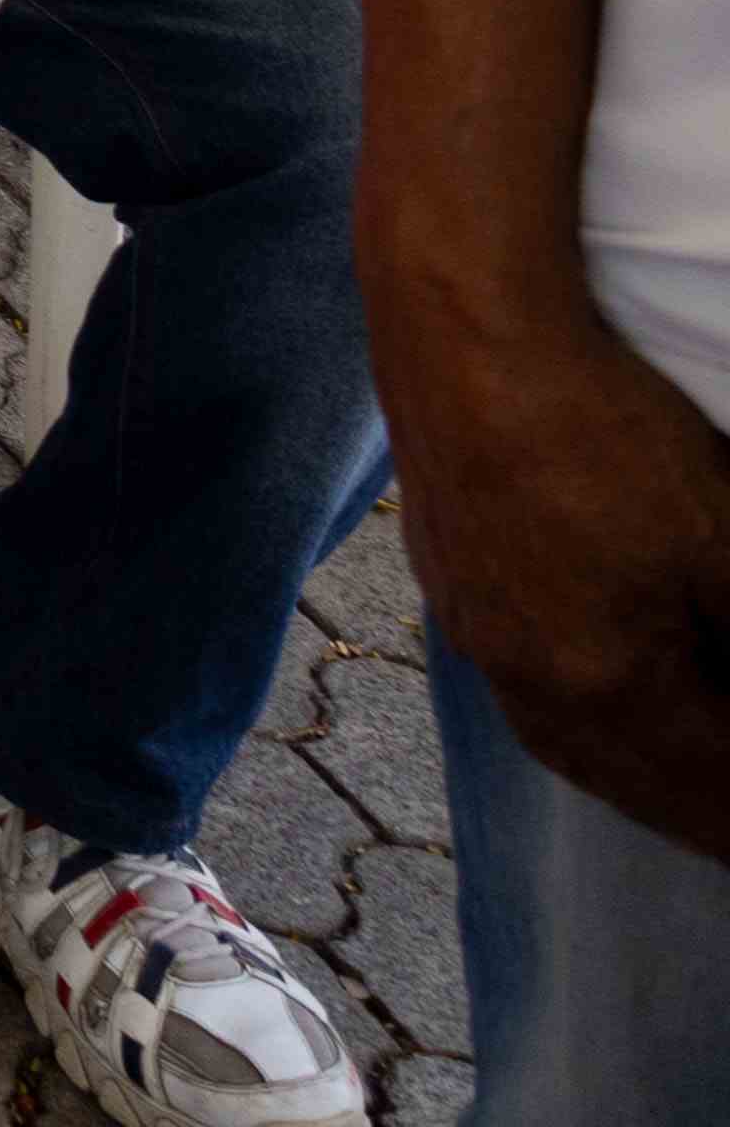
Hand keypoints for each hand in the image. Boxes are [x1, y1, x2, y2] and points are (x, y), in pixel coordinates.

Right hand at [385, 323, 729, 860]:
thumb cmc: (604, 430)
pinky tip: (622, 707)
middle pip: (645, 796)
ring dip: (653, 784)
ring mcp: (480, 645)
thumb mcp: (726, 543)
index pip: (719, 797)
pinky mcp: (453, 596)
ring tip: (706, 785)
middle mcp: (530, 688)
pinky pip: (536, 705)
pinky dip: (596, 733)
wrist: (467, 336)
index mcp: (606, 688)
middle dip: (715, 819)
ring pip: (580, 757)